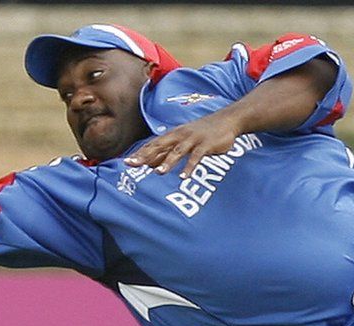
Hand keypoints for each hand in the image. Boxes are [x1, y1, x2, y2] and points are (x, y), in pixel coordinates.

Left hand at [126, 113, 241, 177]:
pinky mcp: (206, 144)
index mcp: (173, 134)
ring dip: (168, 162)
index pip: (153, 144)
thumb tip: (150, 163)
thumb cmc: (203, 132)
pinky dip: (189, 167)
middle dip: (145, 156)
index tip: (126, 162)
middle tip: (132, 165)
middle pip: (160, 146)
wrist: (227, 119)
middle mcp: (180, 135)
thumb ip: (168, 150)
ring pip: (177, 151)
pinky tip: (184, 177)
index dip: (139, 153)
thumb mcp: (184, 139)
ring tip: (158, 173)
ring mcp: (193, 139)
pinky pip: (196, 157)